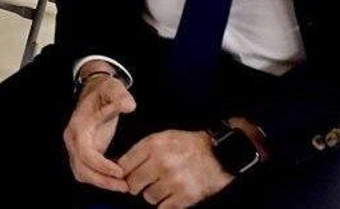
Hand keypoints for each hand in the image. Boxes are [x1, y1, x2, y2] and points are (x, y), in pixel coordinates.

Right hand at [62, 66, 135, 193]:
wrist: (95, 90)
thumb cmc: (105, 90)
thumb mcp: (114, 89)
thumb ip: (120, 96)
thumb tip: (128, 106)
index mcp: (78, 125)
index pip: (85, 152)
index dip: (101, 165)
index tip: (120, 171)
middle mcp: (72, 138)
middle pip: (81, 168)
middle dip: (103, 180)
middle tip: (125, 186)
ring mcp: (75, 146)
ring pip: (82, 173)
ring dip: (101, 182)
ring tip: (123, 186)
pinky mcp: (82, 151)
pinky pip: (86, 171)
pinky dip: (99, 179)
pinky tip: (116, 180)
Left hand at [118, 130, 233, 207]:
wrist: (220, 154)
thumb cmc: (188, 146)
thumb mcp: (163, 138)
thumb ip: (141, 150)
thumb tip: (119, 166)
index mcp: (153, 145)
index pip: (123, 165)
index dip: (123, 173)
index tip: (126, 175)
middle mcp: (162, 162)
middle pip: (133, 184)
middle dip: (137, 185)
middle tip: (146, 182)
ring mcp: (174, 180)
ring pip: (148, 197)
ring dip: (154, 195)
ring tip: (164, 186)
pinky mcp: (186, 196)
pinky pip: (164, 208)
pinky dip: (167, 204)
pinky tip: (173, 194)